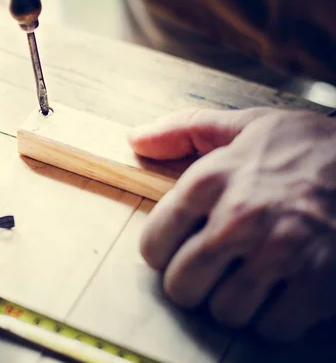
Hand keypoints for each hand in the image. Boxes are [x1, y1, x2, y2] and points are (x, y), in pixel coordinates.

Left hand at [128, 107, 335, 341]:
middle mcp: (239, 218)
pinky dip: (275, 319)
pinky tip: (282, 293)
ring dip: (233, 303)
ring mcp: (279, 252)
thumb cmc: (309, 146)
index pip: (154, 243)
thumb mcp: (245, 124)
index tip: (177, 250)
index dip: (162, 253)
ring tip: (248, 281)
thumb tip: (134, 139)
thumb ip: (183, 130)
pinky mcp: (319, 282)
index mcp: (212, 179)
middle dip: (191, 284)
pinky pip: (273, 327)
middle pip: (181, 286)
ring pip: (225, 312)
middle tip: (209, 273)